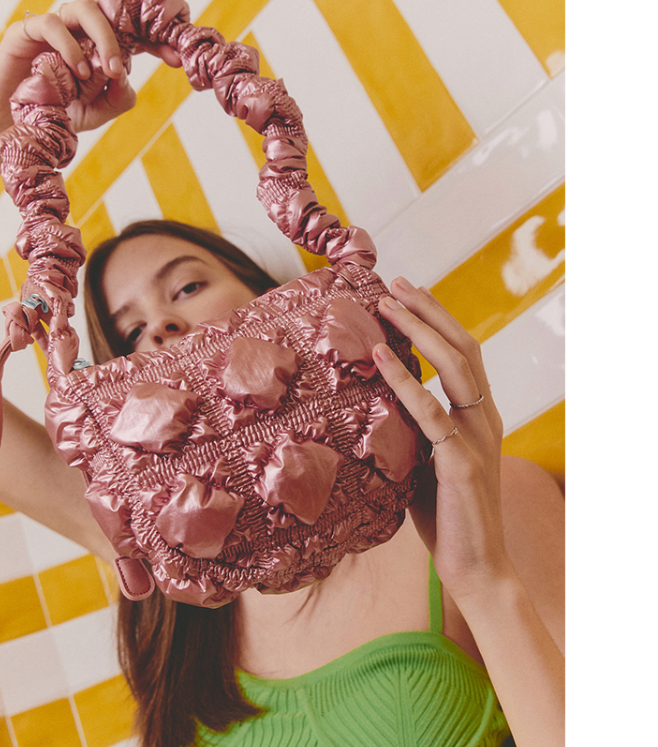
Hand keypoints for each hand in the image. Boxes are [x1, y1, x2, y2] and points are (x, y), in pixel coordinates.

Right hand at [0, 0, 181, 136]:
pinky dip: (71, 46)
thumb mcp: (96, 112)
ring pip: (83, 6)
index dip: (156, 30)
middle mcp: (78, 25)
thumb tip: (126, 77)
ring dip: (105, 36)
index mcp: (99, 38)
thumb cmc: (56, 111)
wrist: (15, 124)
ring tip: (112, 69)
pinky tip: (80, 71)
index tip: (175, 55)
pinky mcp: (27, 33)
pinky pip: (52, 25)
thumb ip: (117, 98)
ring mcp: (54, 26)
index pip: (131, 18)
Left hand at [373, 277, 510, 600]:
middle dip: (428, 310)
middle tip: (394, 284)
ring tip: (387, 305)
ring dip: (419, 330)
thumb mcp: (422, 459)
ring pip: (454, 367)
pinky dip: (404, 380)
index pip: (463, 353)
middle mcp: (484, 418)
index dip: (438, 318)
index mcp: (478, 416)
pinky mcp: (462, 461)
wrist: (475, 567)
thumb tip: (366, 402)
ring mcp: (477, 437)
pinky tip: (380, 357)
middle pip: (462, 347)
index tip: (407, 292)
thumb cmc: (445, 514)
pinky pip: (431, 411)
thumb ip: (407, 428)